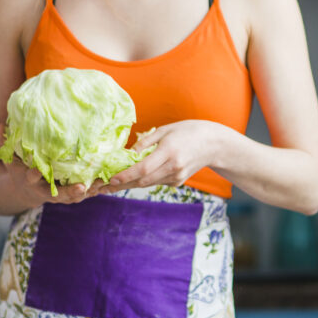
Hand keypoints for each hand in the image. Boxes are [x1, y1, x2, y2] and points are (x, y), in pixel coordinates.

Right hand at [0, 124, 103, 205]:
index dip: (35, 174)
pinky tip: (107, 183)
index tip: (38, 170)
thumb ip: (5, 143)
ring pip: (73, 197)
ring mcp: (57, 195)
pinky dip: (93, 191)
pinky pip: (82, 195)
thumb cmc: (18, 170)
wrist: (23, 191)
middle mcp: (44, 191)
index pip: (31, 177)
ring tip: (101, 185)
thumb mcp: (9, 158)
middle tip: (81, 187)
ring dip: (88, 192)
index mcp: (30, 180)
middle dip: (69, 192)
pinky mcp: (67, 195)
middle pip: (58, 194)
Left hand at [100, 120, 223, 190]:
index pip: (143, 169)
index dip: (125, 176)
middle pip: (143, 181)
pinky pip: (156, 182)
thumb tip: (127, 153)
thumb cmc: (188, 131)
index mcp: (169, 152)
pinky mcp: (178, 182)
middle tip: (103, 187)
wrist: (213, 144)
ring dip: (130, 184)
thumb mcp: (165, 130)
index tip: (110, 179)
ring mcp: (177, 177)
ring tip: (112, 185)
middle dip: (122, 184)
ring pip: (148, 184)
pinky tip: (133, 178)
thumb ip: (145, 142)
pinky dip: (144, 181)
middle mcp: (173, 167)